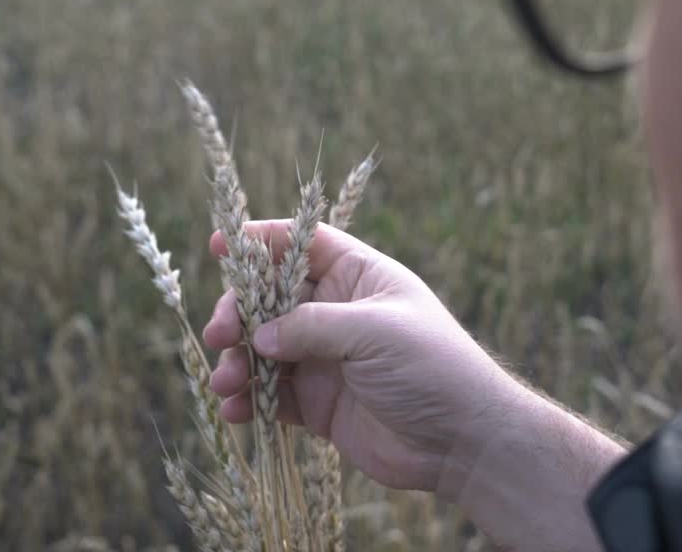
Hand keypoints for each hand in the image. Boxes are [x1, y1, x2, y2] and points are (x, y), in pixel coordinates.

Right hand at [203, 221, 532, 494]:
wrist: (462, 440)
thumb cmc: (431, 367)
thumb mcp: (372, 331)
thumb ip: (310, 326)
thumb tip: (256, 336)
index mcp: (359, 277)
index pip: (303, 245)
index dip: (262, 241)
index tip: (220, 246)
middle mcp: (337, 313)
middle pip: (269, 299)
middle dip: (237, 313)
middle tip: (219, 335)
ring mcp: (325, 359)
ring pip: (262, 349)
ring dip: (237, 361)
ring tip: (227, 382)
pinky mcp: (318, 404)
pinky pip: (269, 395)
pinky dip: (247, 399)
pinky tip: (234, 410)